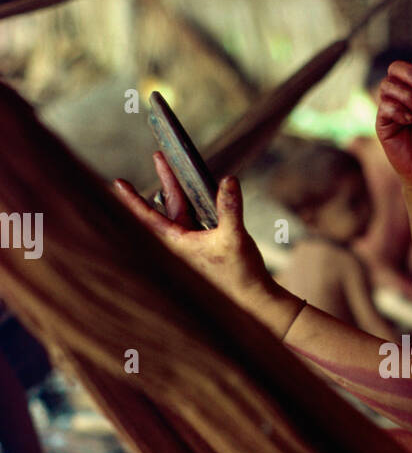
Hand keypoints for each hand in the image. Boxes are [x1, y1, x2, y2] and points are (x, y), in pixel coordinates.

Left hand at [114, 153, 271, 307]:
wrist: (252, 298)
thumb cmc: (240, 273)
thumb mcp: (235, 236)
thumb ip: (230, 207)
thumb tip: (229, 180)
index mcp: (178, 244)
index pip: (149, 218)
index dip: (133, 199)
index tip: (118, 182)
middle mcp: (181, 244)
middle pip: (169, 206)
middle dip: (166, 180)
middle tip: (158, 155)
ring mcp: (193, 245)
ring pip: (180, 211)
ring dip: (178, 190)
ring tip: (171, 166)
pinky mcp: (205, 247)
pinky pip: (192, 219)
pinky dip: (192, 203)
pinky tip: (194, 192)